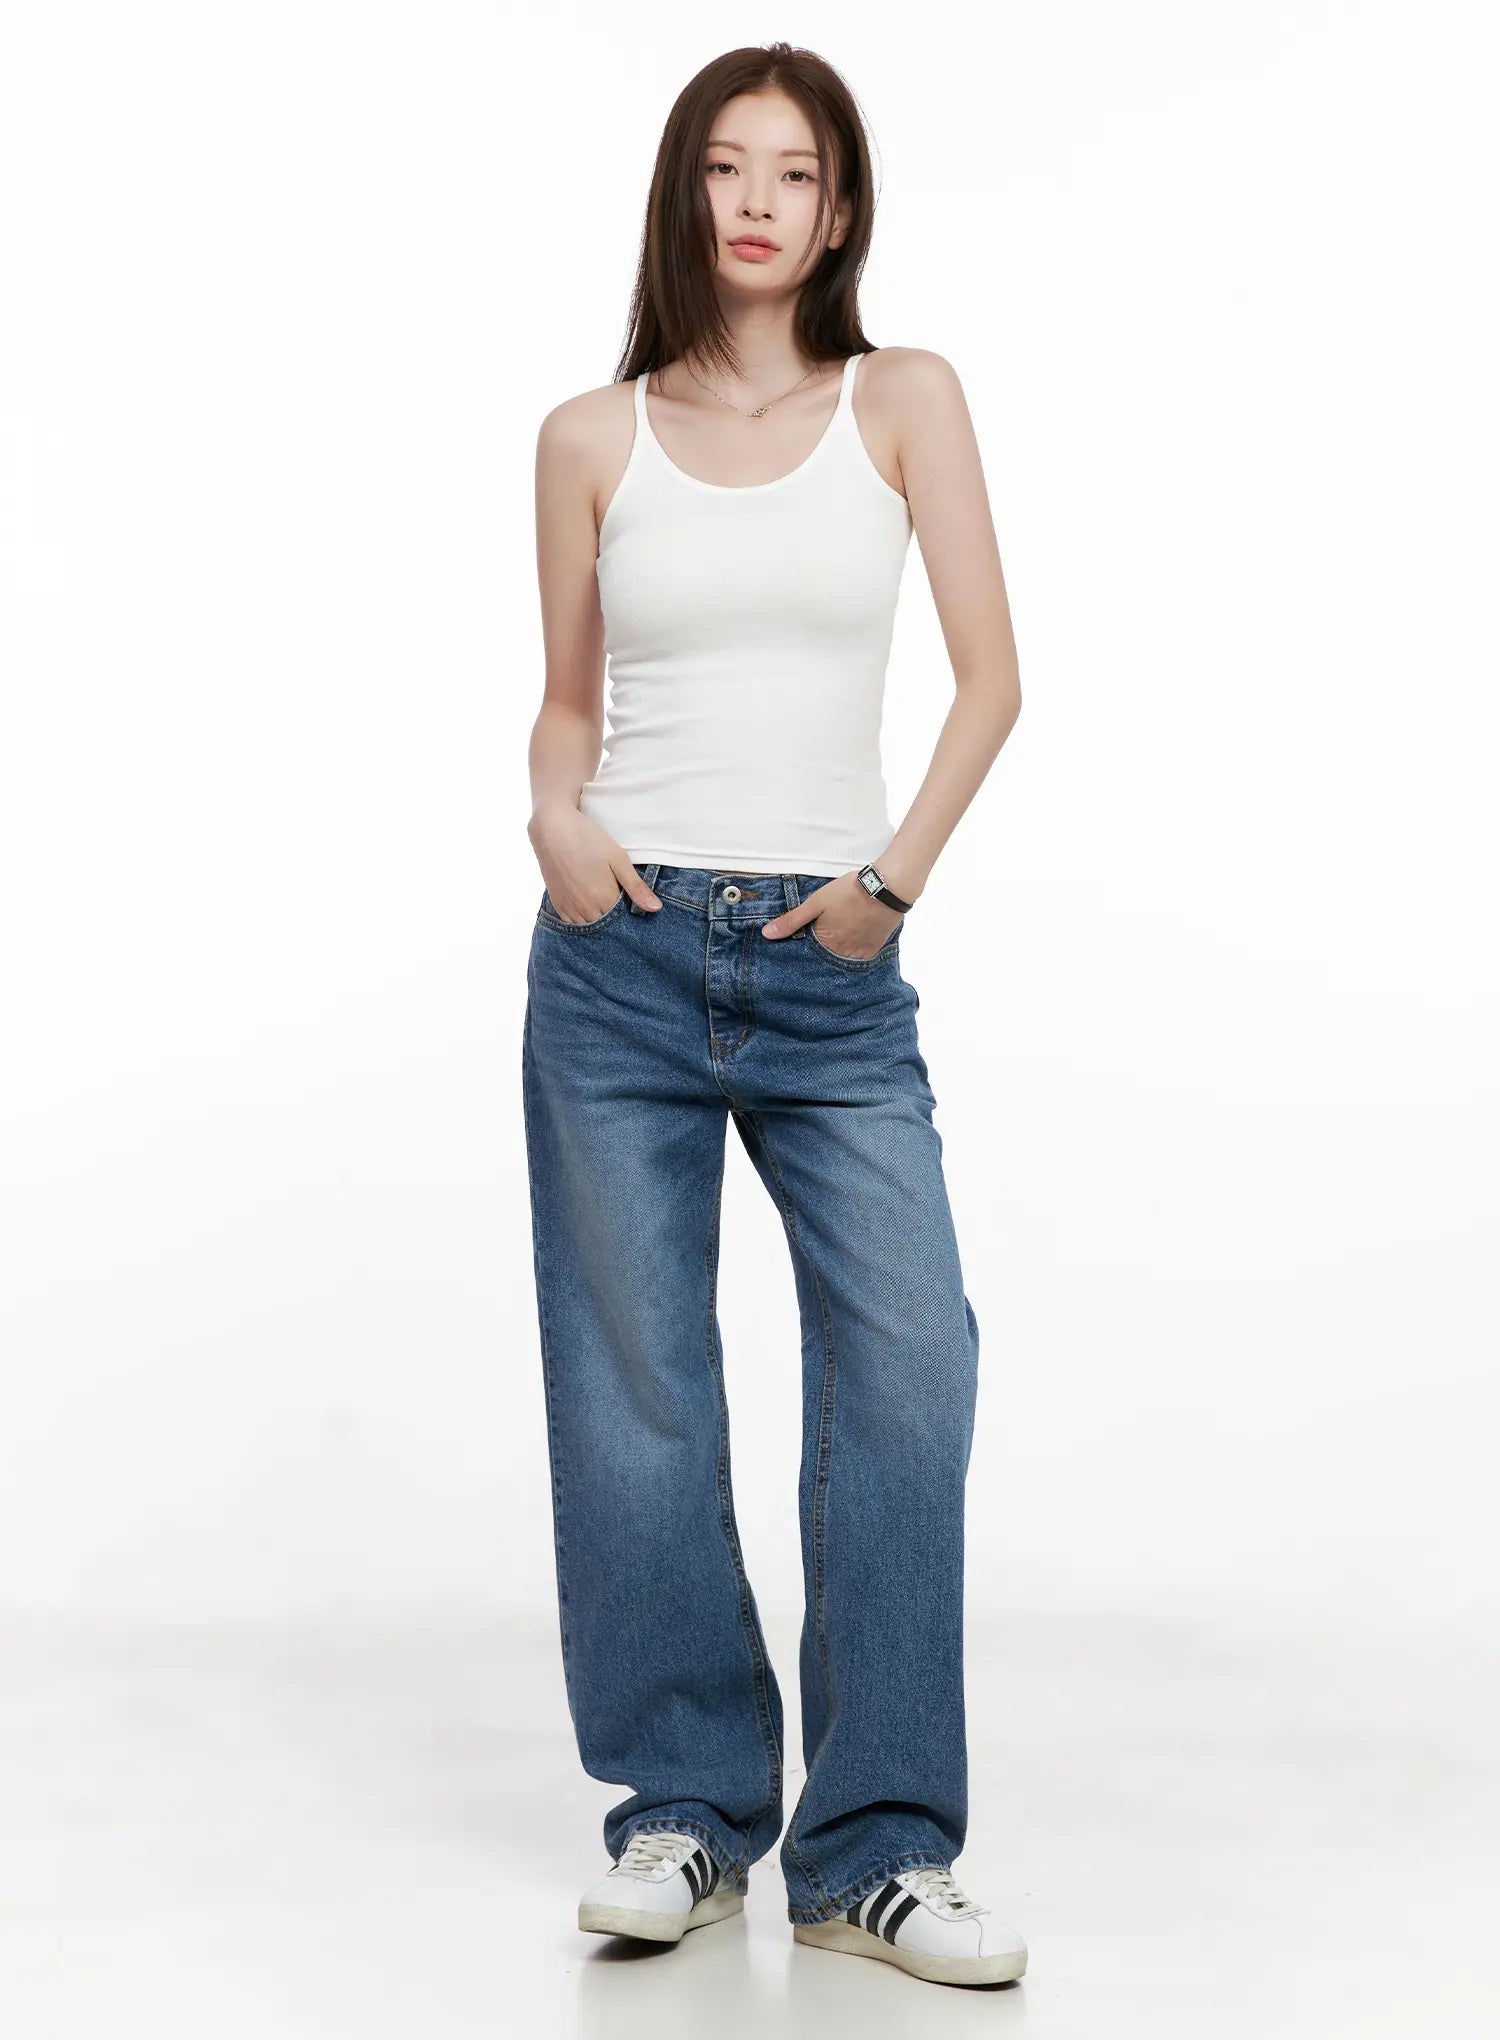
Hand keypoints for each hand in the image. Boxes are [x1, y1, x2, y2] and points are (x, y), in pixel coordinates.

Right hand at [528, 806, 660, 922]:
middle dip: (614, 918)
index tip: (630, 900)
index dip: (629, 912)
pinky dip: (581, 919)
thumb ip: (636, 887)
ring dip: (597, 919)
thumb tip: (655, 909)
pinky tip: (586, 905)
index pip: (623, 920)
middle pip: (606, 925)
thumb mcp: (618, 860)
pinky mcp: (557, 904)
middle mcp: (586, 910)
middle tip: (616, 897)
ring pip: (589, 926)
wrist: (553, 830)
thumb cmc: (588, 840)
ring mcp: (569, 908)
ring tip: (601, 901)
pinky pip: (572, 923)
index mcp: (605, 900)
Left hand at [760, 872, 901, 958]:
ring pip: (843, 957)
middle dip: (822, 949)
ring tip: (840, 933)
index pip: (807, 954)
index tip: (805, 939)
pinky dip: (855, 949)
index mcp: (824, 943)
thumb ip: (792, 920)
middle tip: (827, 932)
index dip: (805, 946)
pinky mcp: (874, 949)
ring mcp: (860, 953)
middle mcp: (841, 953)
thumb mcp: (815, 903)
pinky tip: (854, 935)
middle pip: (826, 957)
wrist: (886, 888)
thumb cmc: (848, 892)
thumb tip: (767, 935)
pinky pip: (860, 956)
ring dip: (838, 950)